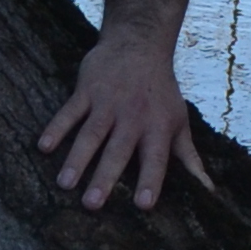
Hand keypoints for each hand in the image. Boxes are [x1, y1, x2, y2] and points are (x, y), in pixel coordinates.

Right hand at [41, 18, 210, 210]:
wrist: (140, 44)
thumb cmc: (161, 92)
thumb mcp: (179, 121)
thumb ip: (188, 157)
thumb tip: (207, 190)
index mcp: (158, 128)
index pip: (156, 158)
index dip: (151, 180)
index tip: (143, 205)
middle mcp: (133, 117)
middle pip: (117, 150)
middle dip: (105, 177)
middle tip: (92, 204)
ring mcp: (108, 103)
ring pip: (91, 134)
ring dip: (77, 158)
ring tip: (64, 183)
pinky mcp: (87, 90)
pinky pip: (69, 112)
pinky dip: (56, 127)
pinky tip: (43, 146)